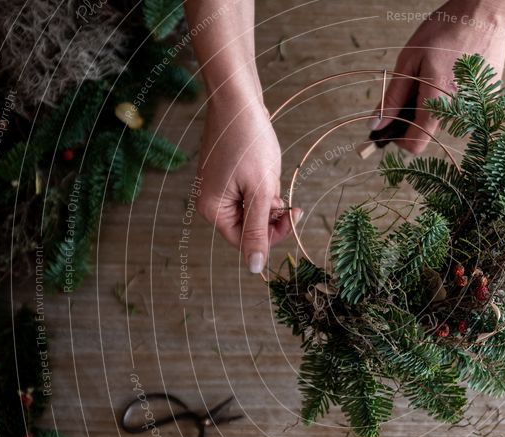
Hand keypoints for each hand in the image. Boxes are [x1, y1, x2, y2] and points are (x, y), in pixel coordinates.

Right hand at [196, 96, 300, 273]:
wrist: (238, 99)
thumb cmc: (248, 142)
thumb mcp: (260, 191)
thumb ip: (259, 231)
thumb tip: (256, 269)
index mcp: (214, 211)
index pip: (246, 242)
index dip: (272, 234)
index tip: (292, 214)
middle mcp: (212, 202)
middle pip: (250, 226)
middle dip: (270, 212)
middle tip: (282, 193)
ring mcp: (218, 187)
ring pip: (253, 208)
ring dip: (268, 196)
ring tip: (269, 172)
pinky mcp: (227, 174)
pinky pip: (250, 191)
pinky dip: (263, 183)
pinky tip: (264, 164)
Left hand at [370, 0, 504, 153]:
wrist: (486, 12)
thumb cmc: (446, 30)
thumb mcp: (409, 61)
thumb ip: (392, 97)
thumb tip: (376, 125)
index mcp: (438, 105)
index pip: (415, 144)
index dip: (399, 137)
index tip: (393, 123)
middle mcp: (460, 112)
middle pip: (430, 128)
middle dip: (417, 112)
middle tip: (417, 82)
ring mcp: (478, 107)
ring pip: (447, 116)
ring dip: (437, 102)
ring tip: (439, 71)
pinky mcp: (489, 98)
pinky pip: (464, 105)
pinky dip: (455, 93)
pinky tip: (455, 70)